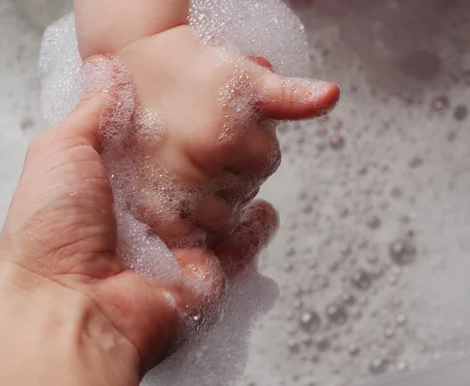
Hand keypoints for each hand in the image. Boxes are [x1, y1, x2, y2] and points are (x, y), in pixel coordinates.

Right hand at [111, 25, 338, 246]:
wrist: (137, 65)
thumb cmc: (194, 68)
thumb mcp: (247, 77)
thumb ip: (290, 96)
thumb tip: (332, 95)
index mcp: (227, 138)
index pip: (266, 162)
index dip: (254, 144)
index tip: (231, 126)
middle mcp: (198, 168)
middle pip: (244, 192)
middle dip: (237, 173)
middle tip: (211, 145)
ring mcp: (170, 190)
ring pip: (220, 219)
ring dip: (217, 202)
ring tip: (197, 168)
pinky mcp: (147, 204)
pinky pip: (185, 236)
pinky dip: (192, 226)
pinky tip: (188, 201)